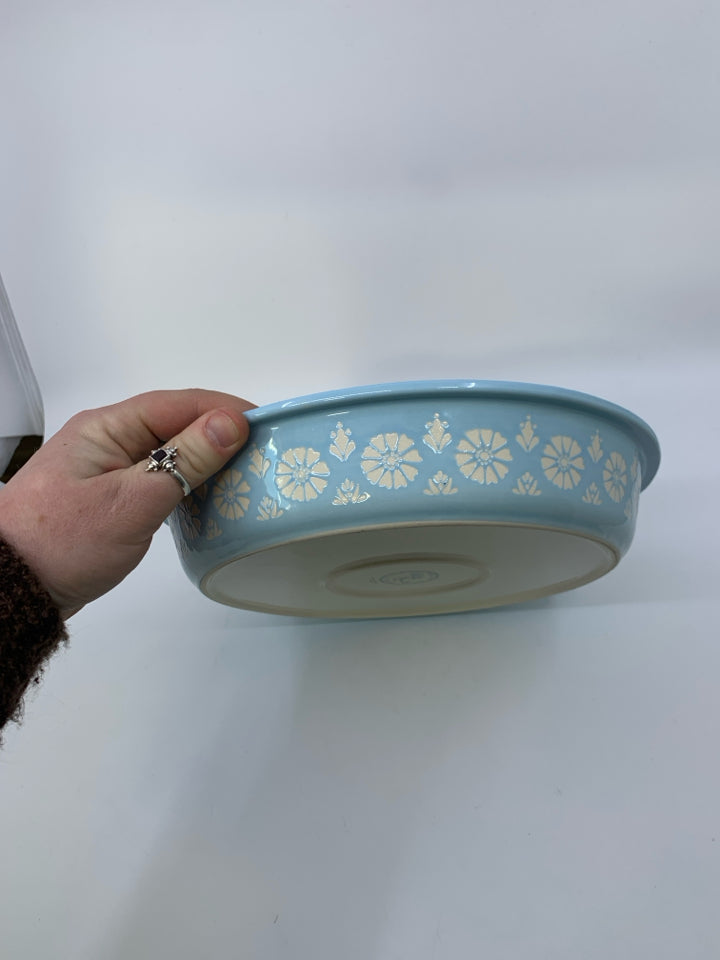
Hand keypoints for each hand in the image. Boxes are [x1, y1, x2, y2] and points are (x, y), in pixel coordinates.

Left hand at [0, 389, 253, 618]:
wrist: (14, 588)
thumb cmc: (65, 542)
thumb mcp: (134, 500)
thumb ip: (185, 459)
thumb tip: (230, 422)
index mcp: (108, 426)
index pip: (180, 403)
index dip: (226, 410)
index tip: (267, 426)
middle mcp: (108, 439)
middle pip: (176, 424)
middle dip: (222, 435)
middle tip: (265, 454)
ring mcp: (108, 468)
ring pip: (169, 452)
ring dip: (207, 460)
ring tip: (246, 475)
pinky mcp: (111, 496)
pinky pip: (159, 477)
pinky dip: (188, 483)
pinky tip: (210, 498)